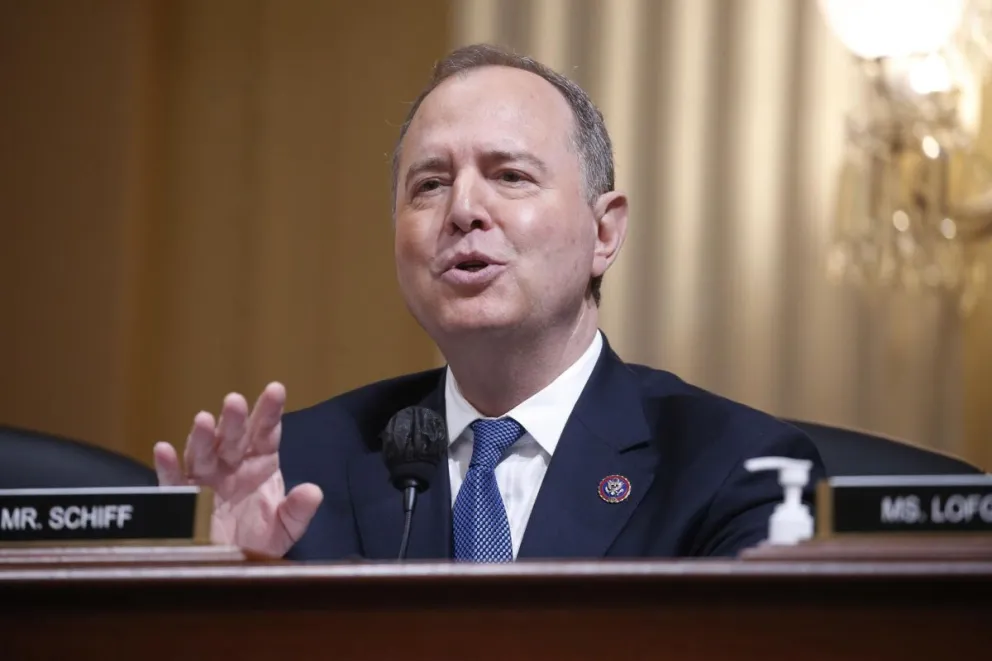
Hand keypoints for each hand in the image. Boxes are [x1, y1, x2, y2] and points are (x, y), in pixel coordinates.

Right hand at [153, 382, 322, 556]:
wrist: (232, 568)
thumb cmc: (260, 540)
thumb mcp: (286, 528)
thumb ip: (299, 511)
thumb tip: (313, 492)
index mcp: (260, 464)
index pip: (266, 433)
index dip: (269, 412)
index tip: (276, 390)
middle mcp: (231, 465)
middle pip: (233, 437)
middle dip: (234, 419)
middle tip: (235, 400)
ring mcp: (205, 480)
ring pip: (203, 453)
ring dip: (202, 437)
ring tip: (202, 419)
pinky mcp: (182, 500)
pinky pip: (172, 483)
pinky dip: (168, 467)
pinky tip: (164, 450)